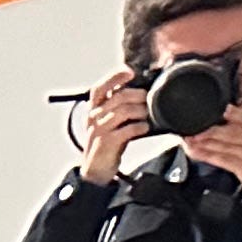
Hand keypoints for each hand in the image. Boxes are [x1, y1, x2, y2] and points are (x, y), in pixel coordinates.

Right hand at [78, 66, 153, 183]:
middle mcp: (93, 117)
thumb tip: (142, 89)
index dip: (114, 77)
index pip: (99, 87)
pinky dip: (140, 127)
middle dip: (139, 96)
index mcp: (93, 109)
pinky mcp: (107, 142)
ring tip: (148, 115)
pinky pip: (128, 129)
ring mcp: (99, 130)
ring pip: (125, 111)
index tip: (130, 73)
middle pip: (119, 97)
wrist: (96, 168)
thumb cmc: (107, 140)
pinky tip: (144, 128)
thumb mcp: (107, 121)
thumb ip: (118, 106)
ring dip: (141, 111)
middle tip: (148, 100)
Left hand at [181, 105, 241, 195]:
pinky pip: (222, 159)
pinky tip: (195, 152)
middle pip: (231, 131)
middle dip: (209, 129)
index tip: (209, 111)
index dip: (227, 114)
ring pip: (224, 145)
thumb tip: (229, 120)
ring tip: (188, 139)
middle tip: (192, 127)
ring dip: (203, 142)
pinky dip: (206, 155)